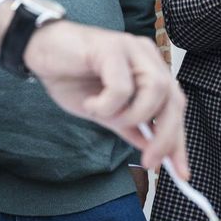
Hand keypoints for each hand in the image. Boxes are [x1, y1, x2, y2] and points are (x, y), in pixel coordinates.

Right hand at [21, 20, 188, 177]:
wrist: (38, 50)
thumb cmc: (69, 75)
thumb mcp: (103, 111)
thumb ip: (128, 126)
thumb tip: (151, 149)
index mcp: (148, 70)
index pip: (175, 107)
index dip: (179, 142)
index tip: (182, 174)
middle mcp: (146, 56)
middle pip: (174, 100)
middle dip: (165, 137)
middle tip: (149, 162)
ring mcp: (131, 49)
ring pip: (155, 90)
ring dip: (133, 115)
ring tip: (107, 117)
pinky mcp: (112, 47)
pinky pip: (123, 86)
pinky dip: (107, 104)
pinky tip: (91, 103)